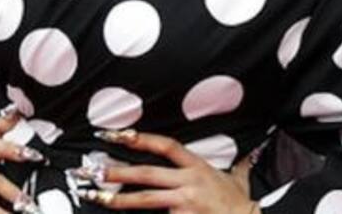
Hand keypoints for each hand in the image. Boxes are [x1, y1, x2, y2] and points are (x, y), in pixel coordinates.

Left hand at [80, 129, 258, 213]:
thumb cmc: (243, 206)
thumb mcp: (239, 182)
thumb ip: (238, 168)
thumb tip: (248, 155)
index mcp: (198, 167)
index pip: (166, 146)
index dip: (141, 139)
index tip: (117, 135)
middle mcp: (190, 183)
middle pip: (147, 173)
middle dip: (117, 171)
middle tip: (93, 170)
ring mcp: (186, 204)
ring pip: (146, 200)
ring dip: (118, 199)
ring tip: (96, 197)